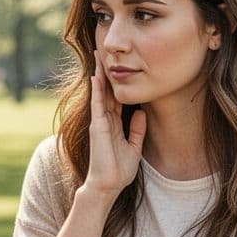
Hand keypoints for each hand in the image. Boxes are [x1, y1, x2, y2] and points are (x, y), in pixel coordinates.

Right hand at [83, 51, 145, 197]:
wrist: (108, 185)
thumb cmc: (118, 170)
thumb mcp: (134, 147)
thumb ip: (137, 130)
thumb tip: (141, 112)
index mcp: (113, 124)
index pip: (115, 98)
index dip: (116, 82)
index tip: (117, 66)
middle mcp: (104, 120)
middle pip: (105, 90)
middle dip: (105, 71)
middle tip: (104, 52)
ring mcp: (99, 122)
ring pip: (99, 92)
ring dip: (99, 74)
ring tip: (98, 56)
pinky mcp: (97, 126)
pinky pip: (97, 104)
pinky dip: (97, 89)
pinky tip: (96, 75)